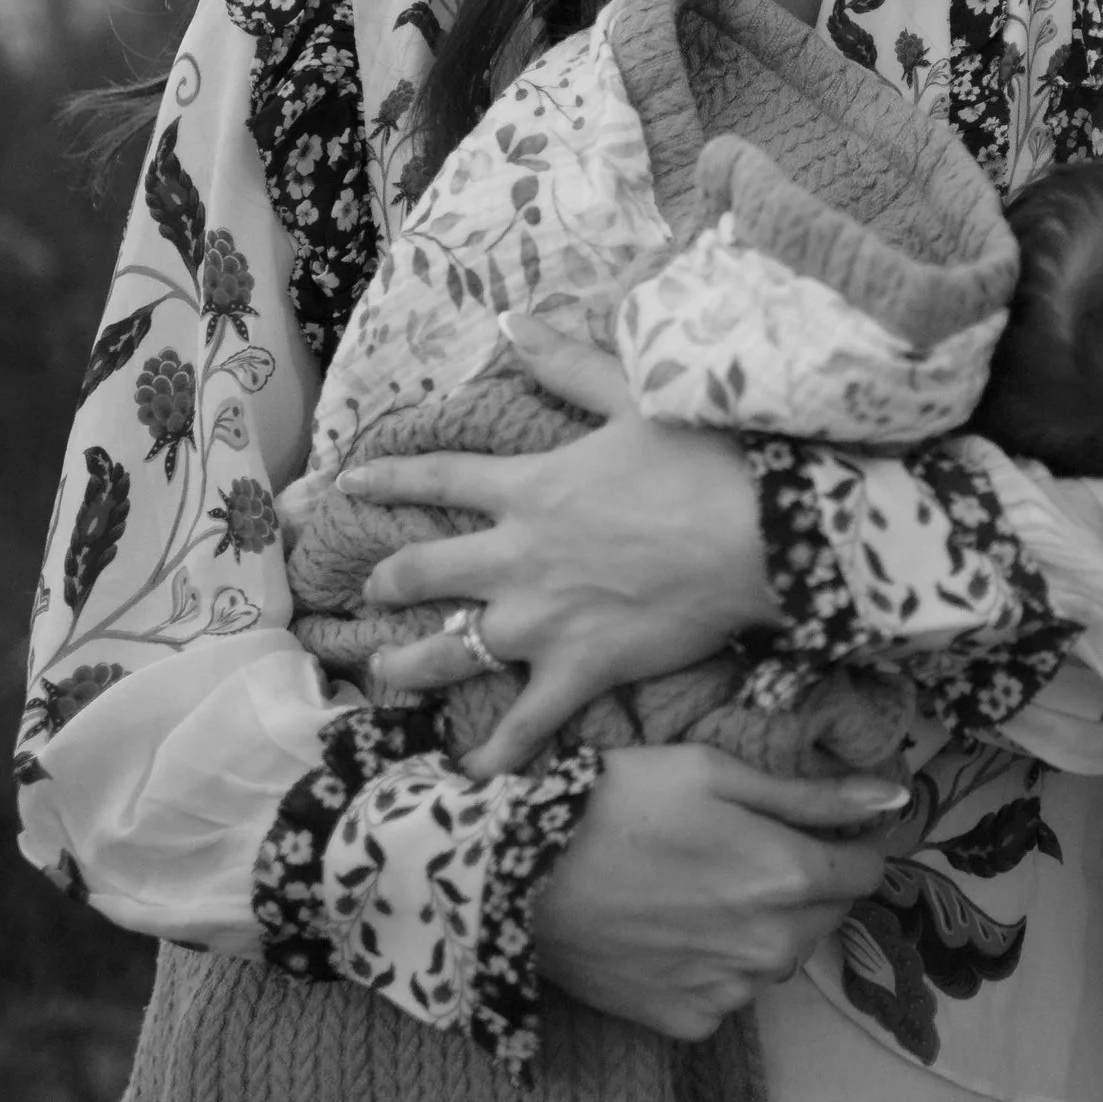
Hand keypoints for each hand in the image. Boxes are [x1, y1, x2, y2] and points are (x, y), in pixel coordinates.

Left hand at [349, 318, 779, 775]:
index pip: (437, 478)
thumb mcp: (632, 396)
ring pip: (449, 649)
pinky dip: (496, 757)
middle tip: (366, 595)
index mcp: (527, 488)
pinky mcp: (579, 668)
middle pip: (422, 571)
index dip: (386, 479)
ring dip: (407, 665)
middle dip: (384, 584)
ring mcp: (542, 619)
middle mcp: (516, 556)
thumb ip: (566, 362)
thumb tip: (511, 318)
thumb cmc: (702, 461)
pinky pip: (526, 723)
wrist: (756, 532)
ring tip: (382, 676)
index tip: (345, 484)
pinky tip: (468, 783)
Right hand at [532, 743, 907, 1040]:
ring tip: (700, 887)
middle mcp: (772, 948)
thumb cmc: (620, 802)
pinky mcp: (687, 1022)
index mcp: (789, 878)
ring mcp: (729, 993)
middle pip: (826, 915)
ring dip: (762, 926)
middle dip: (805, 883)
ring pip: (779, 956)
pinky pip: (730, 991)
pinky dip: (716, 965)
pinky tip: (673, 929)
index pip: (866, 871)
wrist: (519, 875)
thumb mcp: (716, 773)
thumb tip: (895, 799)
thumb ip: (812, 794)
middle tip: (742, 849)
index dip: (847, 843)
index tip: (815, 827)